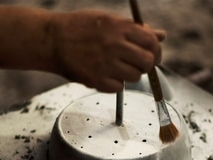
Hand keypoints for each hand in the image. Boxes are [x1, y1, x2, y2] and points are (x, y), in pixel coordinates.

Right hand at [50, 10, 165, 92]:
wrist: (51, 40)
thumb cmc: (80, 28)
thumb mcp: (109, 20)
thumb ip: (136, 29)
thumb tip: (161, 35)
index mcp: (120, 27)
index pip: (152, 42)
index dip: (156, 51)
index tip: (153, 55)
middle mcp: (115, 45)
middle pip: (147, 62)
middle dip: (147, 65)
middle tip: (138, 65)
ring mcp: (105, 63)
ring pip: (135, 76)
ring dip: (130, 75)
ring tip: (117, 68)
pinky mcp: (96, 80)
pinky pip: (118, 88)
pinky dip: (115, 84)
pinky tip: (105, 75)